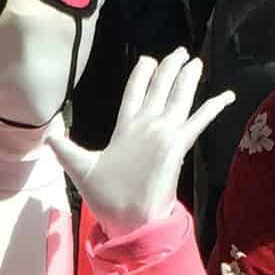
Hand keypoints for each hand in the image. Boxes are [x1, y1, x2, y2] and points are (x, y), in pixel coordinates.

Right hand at [51, 49, 232, 235]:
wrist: (134, 221)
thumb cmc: (109, 198)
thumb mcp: (80, 170)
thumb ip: (65, 149)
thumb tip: (46, 134)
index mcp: (124, 127)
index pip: (133, 92)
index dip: (141, 74)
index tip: (148, 60)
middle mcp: (146, 125)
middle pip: (159, 88)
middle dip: (170, 68)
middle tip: (180, 53)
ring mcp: (164, 134)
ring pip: (180, 97)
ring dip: (189, 78)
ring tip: (196, 63)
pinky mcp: (180, 146)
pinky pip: (200, 120)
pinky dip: (214, 107)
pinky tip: (227, 96)